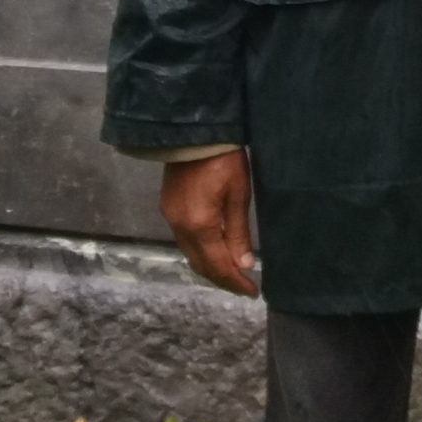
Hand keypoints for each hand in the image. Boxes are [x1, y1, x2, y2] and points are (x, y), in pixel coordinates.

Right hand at [161, 150, 258, 297]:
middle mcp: (180, 226)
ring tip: (232, 272)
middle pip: (201, 265)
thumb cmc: (224, 158)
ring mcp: (170, 217)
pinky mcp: (168, 208)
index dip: (236, 282)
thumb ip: (238, 232)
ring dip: (211, 267)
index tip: (253, 292)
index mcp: (199, 224)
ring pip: (191, 255)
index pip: (219, 265)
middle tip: (244, 286)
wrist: (194, 130)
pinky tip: (215, 251)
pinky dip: (201, 252)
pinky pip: (184, 241)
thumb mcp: (238, 194)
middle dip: (223, 279)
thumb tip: (245, 264)